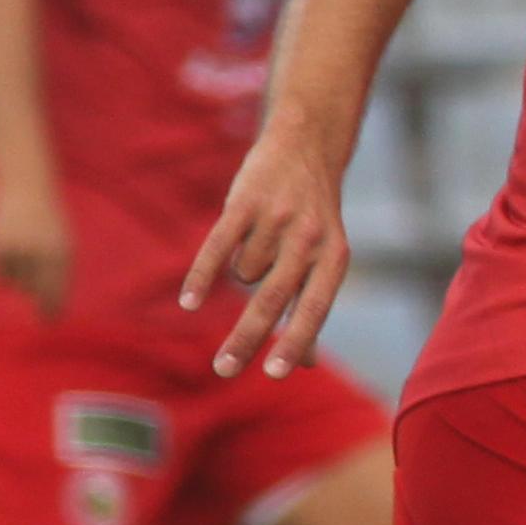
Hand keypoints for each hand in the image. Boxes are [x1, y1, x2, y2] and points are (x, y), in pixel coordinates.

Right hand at [0, 167, 71, 313]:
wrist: (23, 186)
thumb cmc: (46, 219)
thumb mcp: (62, 242)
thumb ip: (57, 270)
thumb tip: (48, 301)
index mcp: (60, 251)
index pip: (56, 288)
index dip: (53, 308)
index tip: (52, 322)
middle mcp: (37, 253)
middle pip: (35, 291)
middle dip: (41, 306)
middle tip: (45, 320)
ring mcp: (14, 250)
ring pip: (16, 283)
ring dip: (20, 277)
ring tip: (25, 254)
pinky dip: (3, 270)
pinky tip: (8, 251)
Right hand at [178, 123, 349, 376]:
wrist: (306, 149)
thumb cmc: (315, 218)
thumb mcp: (326, 259)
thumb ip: (312, 310)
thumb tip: (308, 366)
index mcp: (335, 259)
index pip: (314, 309)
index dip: (296, 342)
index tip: (274, 375)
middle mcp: (310, 241)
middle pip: (272, 301)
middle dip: (246, 339)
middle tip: (223, 371)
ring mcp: (277, 220)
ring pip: (243, 274)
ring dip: (241, 269)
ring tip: (259, 239)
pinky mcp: (245, 203)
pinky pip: (218, 248)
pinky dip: (202, 276)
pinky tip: (189, 303)